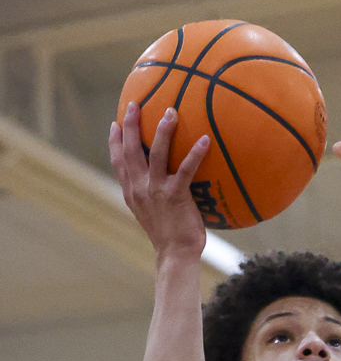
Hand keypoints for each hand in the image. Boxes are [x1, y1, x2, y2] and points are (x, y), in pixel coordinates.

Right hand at [109, 102, 210, 262]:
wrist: (175, 256)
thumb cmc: (169, 238)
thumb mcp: (153, 215)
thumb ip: (152, 197)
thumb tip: (163, 185)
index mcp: (132, 193)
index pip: (118, 162)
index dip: (114, 142)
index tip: (114, 124)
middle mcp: (140, 188)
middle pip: (130, 150)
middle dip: (130, 124)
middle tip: (134, 104)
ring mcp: (156, 191)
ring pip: (155, 153)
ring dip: (162, 130)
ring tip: (170, 112)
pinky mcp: (175, 196)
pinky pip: (185, 170)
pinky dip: (195, 154)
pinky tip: (205, 140)